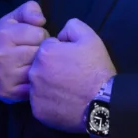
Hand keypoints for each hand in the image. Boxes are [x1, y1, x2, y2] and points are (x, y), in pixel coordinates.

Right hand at [0, 1, 49, 102]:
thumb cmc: (10, 39)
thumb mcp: (16, 19)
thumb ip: (29, 10)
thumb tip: (40, 20)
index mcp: (3, 34)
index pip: (40, 34)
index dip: (41, 36)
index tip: (33, 39)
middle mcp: (0, 56)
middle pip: (41, 52)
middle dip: (43, 52)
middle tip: (34, 53)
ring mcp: (4, 76)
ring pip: (39, 69)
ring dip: (41, 67)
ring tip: (33, 64)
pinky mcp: (9, 92)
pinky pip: (35, 86)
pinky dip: (38, 83)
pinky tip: (33, 78)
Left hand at [28, 18, 116, 132]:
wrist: (103, 102)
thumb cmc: (96, 69)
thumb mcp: (90, 37)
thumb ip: (72, 26)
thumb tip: (59, 34)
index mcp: (44, 53)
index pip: (48, 47)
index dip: (62, 52)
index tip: (73, 60)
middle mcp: (34, 73)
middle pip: (41, 65)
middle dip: (53, 67)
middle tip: (71, 75)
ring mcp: (34, 94)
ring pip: (39, 84)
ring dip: (49, 84)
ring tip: (68, 89)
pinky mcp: (38, 111)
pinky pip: (40, 102)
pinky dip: (49, 101)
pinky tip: (64, 101)